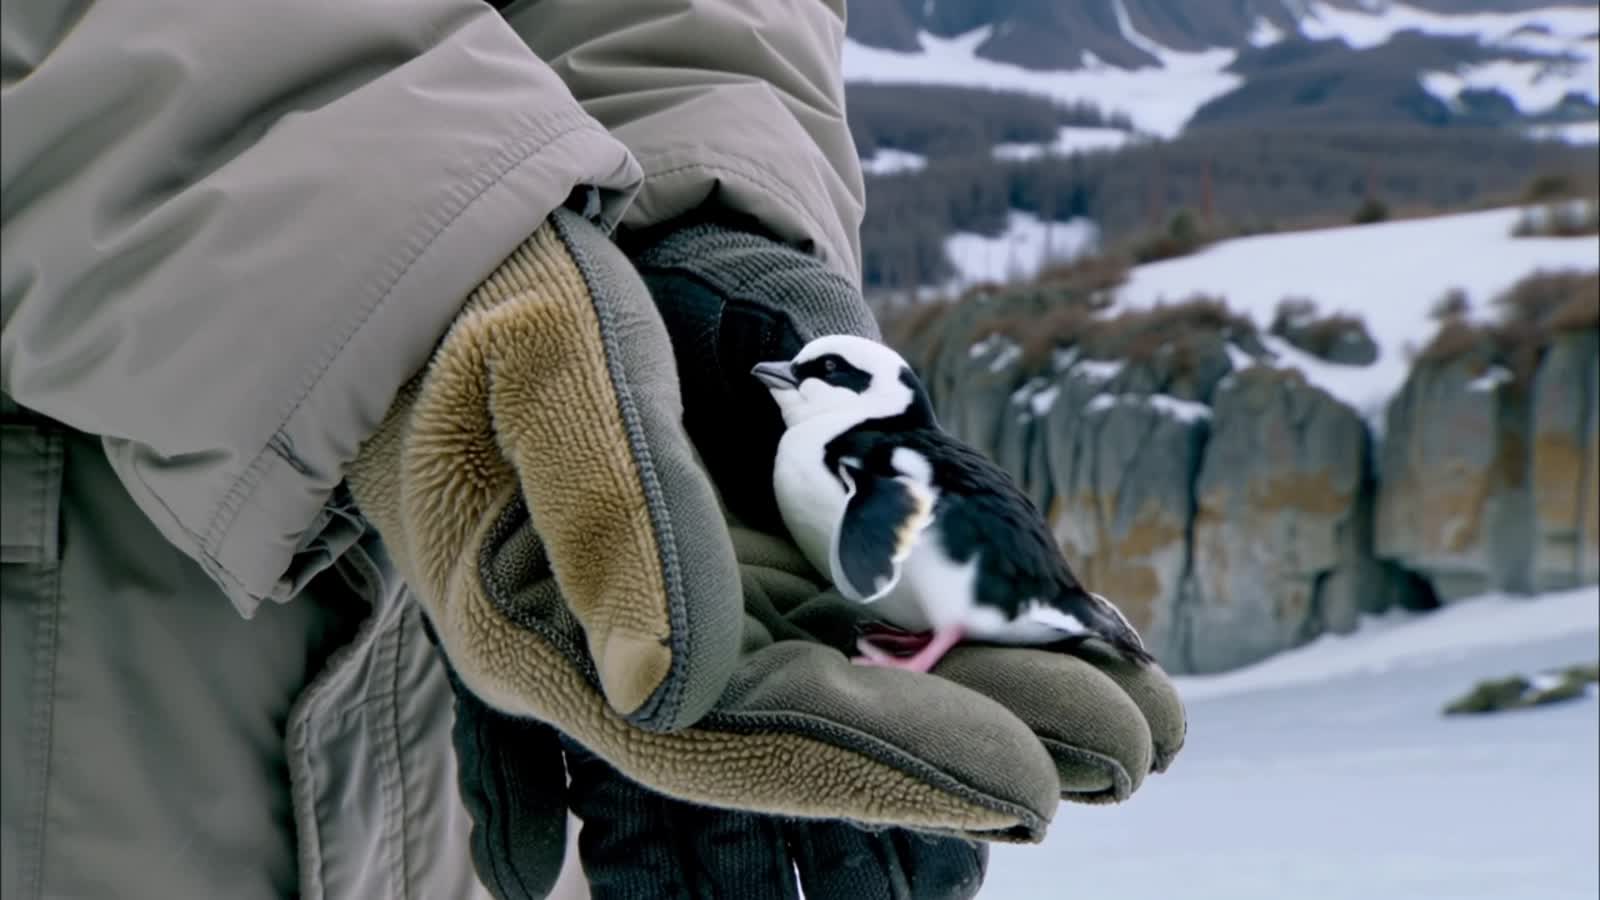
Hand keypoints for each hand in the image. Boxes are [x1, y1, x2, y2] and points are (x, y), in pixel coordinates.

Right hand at [347, 207, 1183, 896]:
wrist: (503, 263)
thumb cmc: (511, 296)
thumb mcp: (548, 367)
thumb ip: (604, 513)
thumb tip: (670, 685)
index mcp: (570, 633)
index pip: (749, 730)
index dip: (893, 763)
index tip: (1028, 782)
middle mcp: (649, 651)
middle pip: (835, 732)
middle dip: (985, 745)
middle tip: (1136, 751)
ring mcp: (709, 615)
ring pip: (863, 691)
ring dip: (995, 708)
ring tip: (1136, 723)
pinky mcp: (752, 575)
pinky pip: (863, 635)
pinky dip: (959, 649)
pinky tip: (1058, 655)